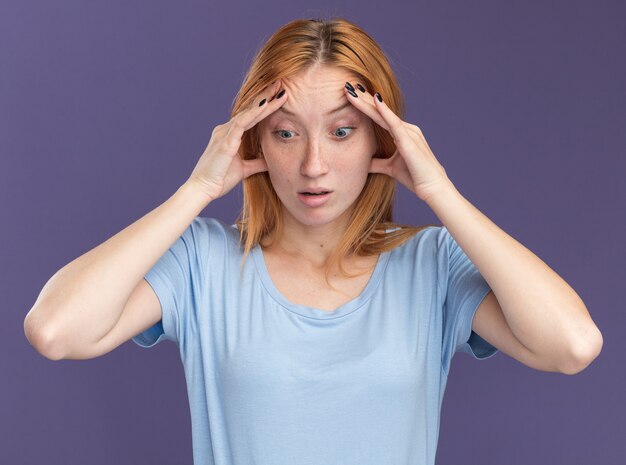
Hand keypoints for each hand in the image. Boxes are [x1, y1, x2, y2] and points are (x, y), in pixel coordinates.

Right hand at [186, 79, 288, 200]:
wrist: (203, 189)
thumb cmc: (219, 179)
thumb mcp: (243, 170)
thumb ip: (256, 163)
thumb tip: (269, 161)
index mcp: (230, 135)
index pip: (251, 116)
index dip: (266, 106)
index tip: (280, 96)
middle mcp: (226, 130)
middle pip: (250, 110)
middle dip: (267, 97)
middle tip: (281, 84)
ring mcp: (224, 134)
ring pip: (248, 113)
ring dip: (264, 101)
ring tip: (278, 90)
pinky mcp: (225, 142)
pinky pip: (241, 124)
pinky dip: (253, 114)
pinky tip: (264, 105)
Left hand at [344, 82, 453, 201]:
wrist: (433, 188)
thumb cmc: (415, 177)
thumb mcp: (390, 168)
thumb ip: (377, 163)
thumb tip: (363, 163)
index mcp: (402, 134)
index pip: (379, 117)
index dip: (365, 106)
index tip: (351, 95)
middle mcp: (406, 129)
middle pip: (380, 111)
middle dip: (364, 98)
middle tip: (348, 85)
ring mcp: (409, 133)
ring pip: (384, 114)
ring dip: (368, 101)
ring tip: (354, 90)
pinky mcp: (410, 142)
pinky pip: (395, 124)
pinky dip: (385, 112)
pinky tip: (376, 101)